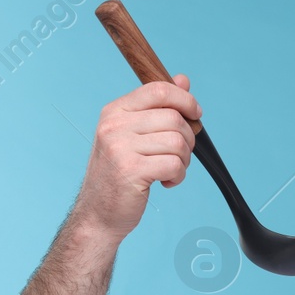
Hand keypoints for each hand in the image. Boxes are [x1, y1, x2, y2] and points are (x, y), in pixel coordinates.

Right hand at [71, 73, 201, 242]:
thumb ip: (158, 107)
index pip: (158, 89)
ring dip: (184, 160)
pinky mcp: (130, 171)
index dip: (185, 100)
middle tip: (179, 156)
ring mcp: (120, 147)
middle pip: (174, 118)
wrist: (98, 214)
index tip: (196, 114)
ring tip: (170, 170)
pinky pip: (175, 165)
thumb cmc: (120, 174)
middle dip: (188, 139)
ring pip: (178, 142)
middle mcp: (114, 125)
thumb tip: (183, 80)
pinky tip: (166, 182)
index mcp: (114, 111)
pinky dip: (178, 176)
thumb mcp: (134, 135)